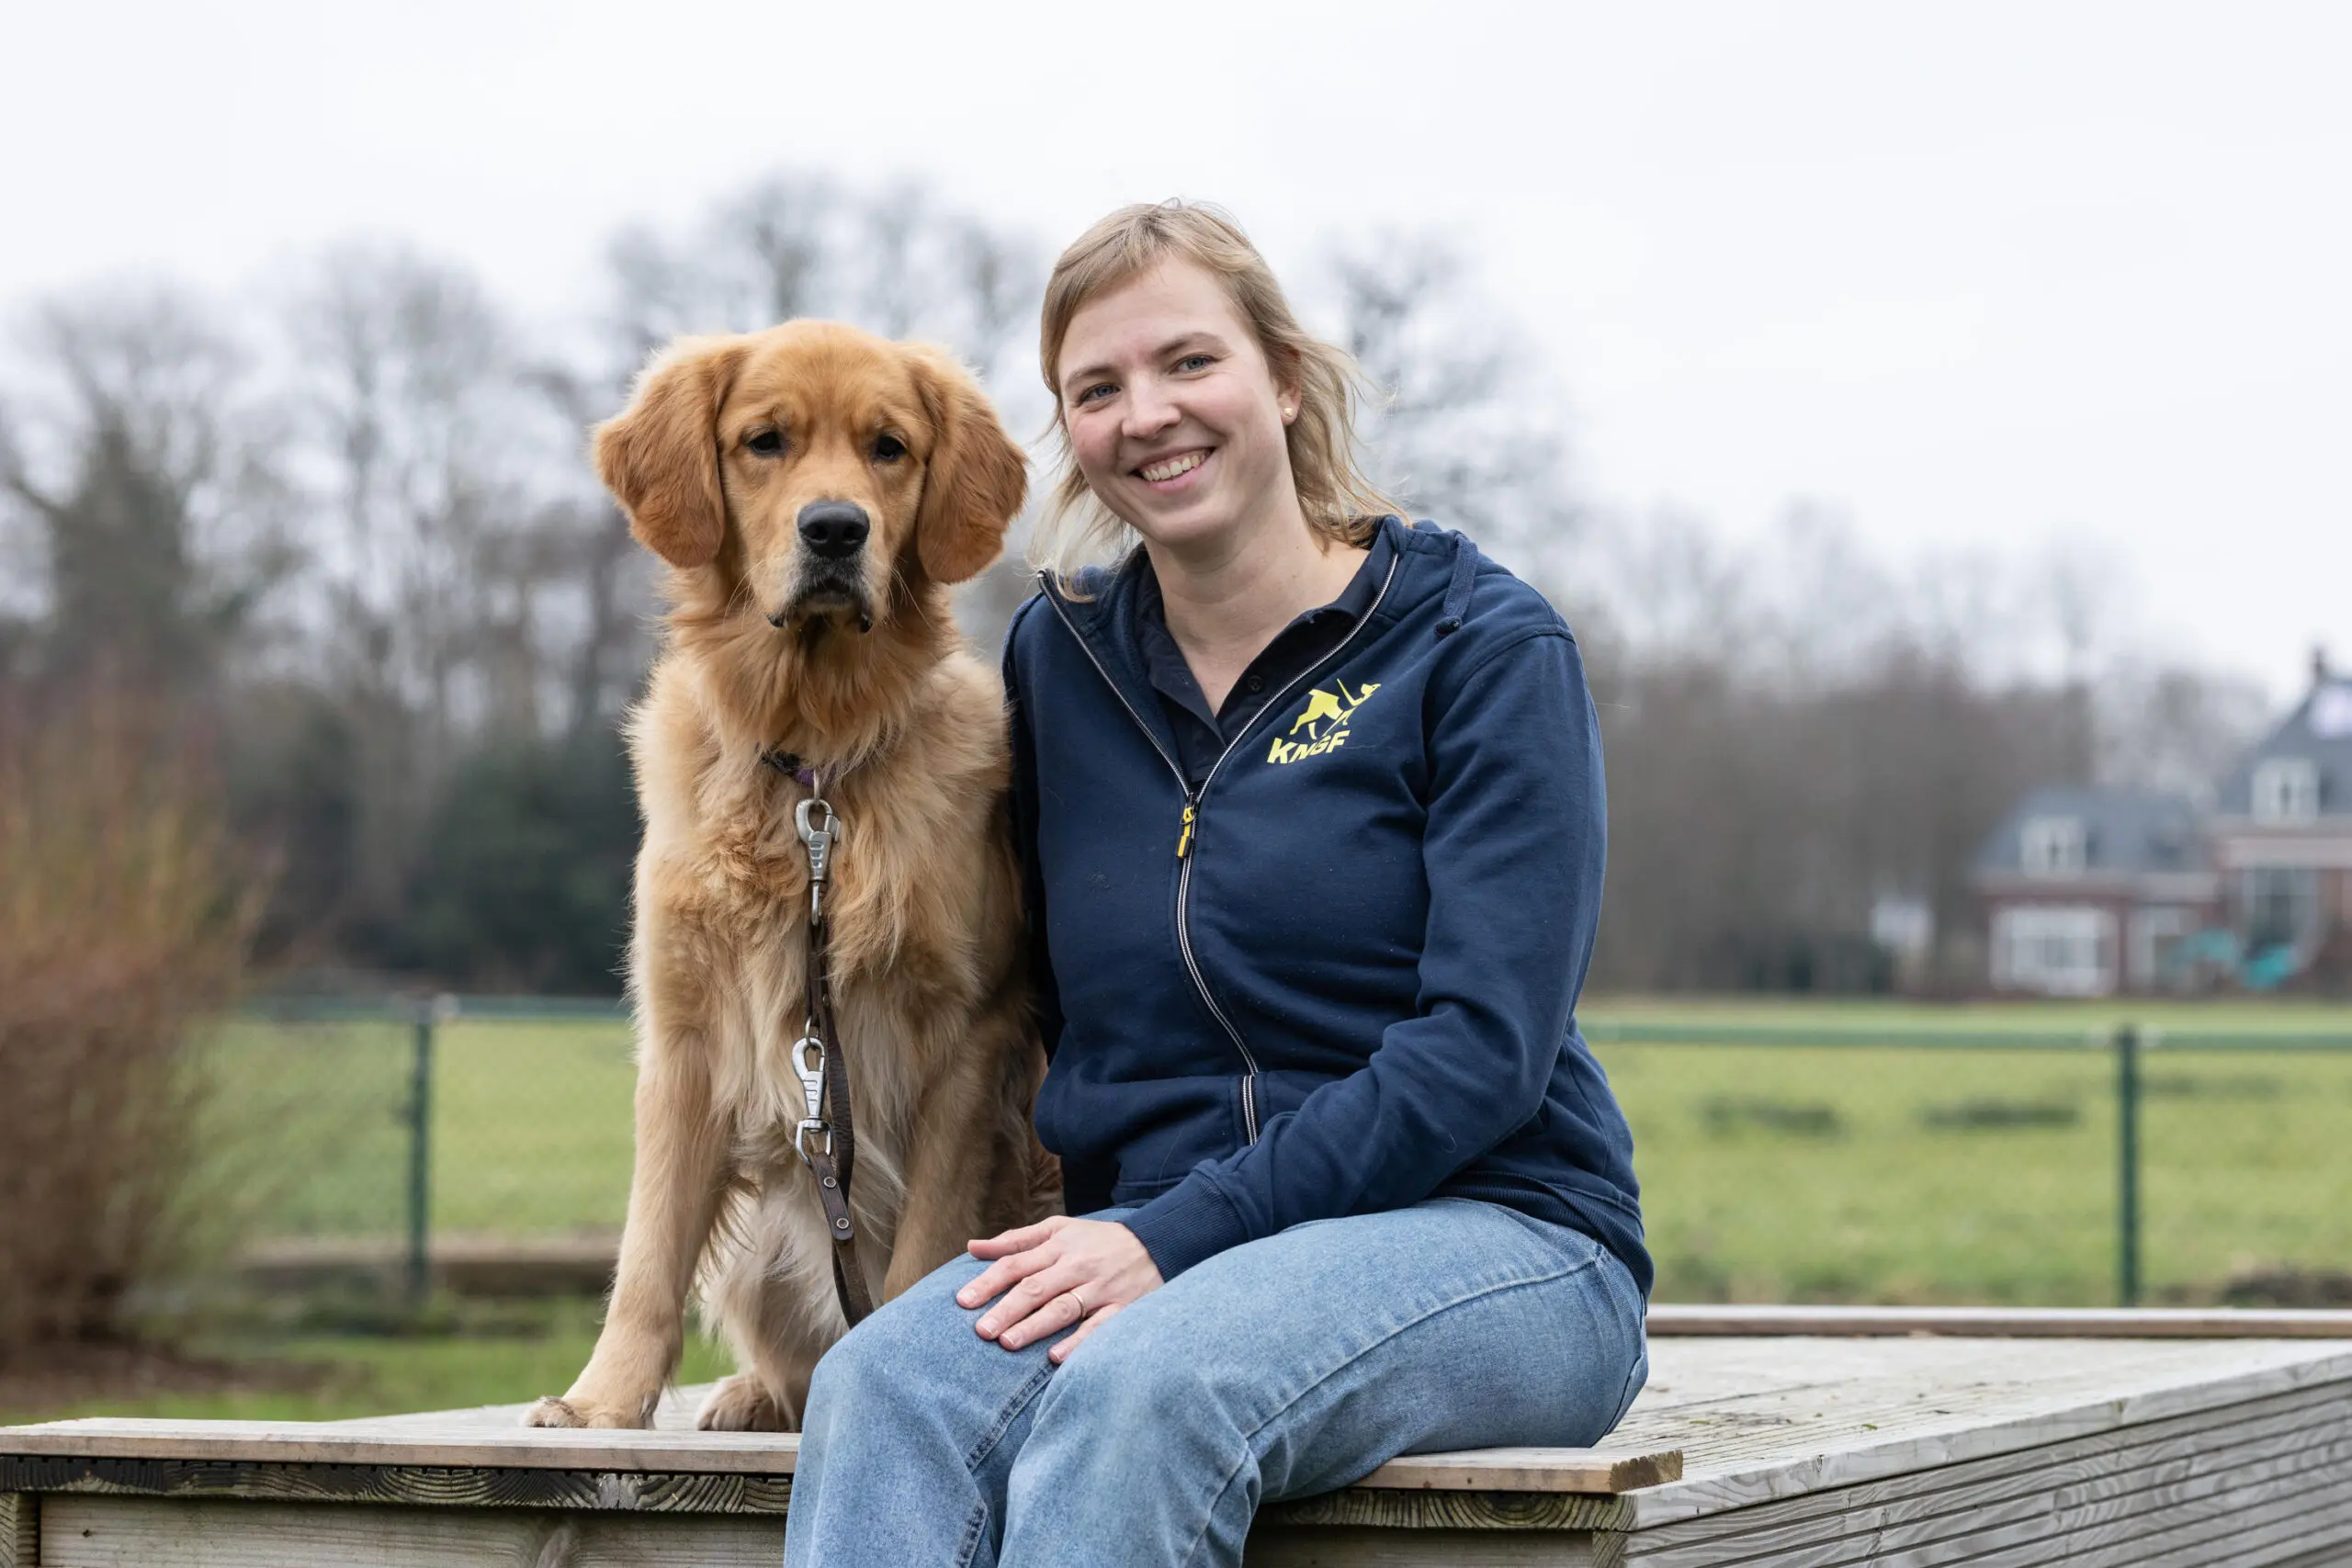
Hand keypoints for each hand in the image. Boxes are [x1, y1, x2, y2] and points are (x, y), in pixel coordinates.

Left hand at [957, 1215, 1163, 1362]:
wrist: (1157, 1242)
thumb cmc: (1096, 1239)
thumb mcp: (1058, 1229)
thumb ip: (1015, 1240)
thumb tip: (972, 1246)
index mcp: (1058, 1246)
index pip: (1017, 1263)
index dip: (989, 1282)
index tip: (963, 1301)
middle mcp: (1077, 1266)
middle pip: (1036, 1288)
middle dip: (1007, 1310)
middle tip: (981, 1331)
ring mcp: (1100, 1288)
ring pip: (1063, 1308)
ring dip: (1034, 1327)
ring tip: (1008, 1343)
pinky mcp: (1122, 1308)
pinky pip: (1098, 1327)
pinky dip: (1077, 1342)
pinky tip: (1055, 1357)